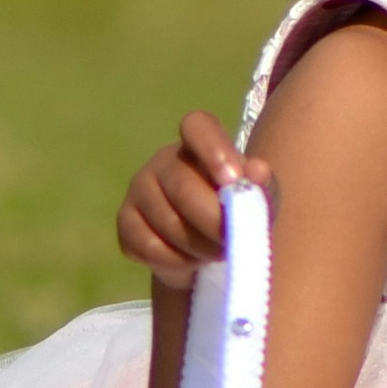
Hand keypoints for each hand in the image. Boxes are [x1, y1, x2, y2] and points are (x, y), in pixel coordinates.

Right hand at [117, 110, 268, 290]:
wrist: (206, 248)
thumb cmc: (236, 212)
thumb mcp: (258, 199)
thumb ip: (261, 185)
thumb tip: (257, 171)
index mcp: (200, 144)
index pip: (198, 126)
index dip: (214, 150)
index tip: (232, 180)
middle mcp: (164, 161)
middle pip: (183, 187)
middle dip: (213, 221)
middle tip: (233, 240)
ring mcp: (139, 189)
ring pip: (167, 222)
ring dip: (199, 247)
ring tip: (215, 250)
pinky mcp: (125, 222)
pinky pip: (149, 246)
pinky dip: (176, 261)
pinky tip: (188, 258)